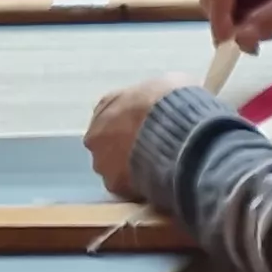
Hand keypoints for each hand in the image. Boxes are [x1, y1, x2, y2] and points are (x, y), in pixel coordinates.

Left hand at [84, 77, 183, 200]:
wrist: (176, 135)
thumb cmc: (174, 102)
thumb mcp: (172, 85)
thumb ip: (161, 96)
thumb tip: (172, 101)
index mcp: (107, 105)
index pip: (113, 112)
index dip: (132, 119)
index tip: (151, 124)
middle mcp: (95, 133)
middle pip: (109, 141)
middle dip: (128, 144)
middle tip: (155, 147)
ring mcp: (101, 161)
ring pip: (115, 166)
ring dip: (132, 166)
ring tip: (159, 167)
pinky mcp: (115, 185)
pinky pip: (128, 186)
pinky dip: (141, 184)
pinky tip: (160, 181)